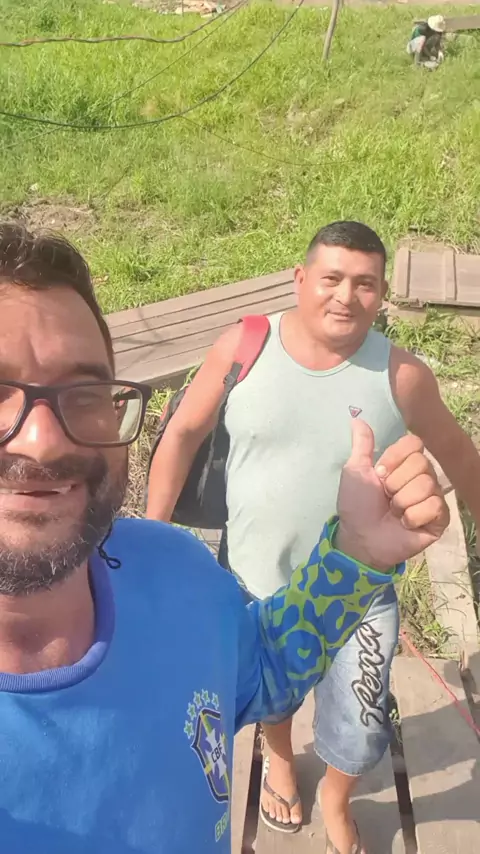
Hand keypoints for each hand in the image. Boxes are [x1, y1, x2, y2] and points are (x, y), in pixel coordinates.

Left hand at [336, 420, 448, 570]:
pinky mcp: (440, 518)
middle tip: (386, 496)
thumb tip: (357, 418)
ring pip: (427, 485)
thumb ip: (362, 446)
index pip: (414, 443)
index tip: (379, 473)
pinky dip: (413, 516)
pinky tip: (405, 523)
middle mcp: (421, 477)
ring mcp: (432, 497)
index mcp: (403, 463)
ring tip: (394, 512)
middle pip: (421, 463)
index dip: (395, 457)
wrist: (360, 537)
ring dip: (402, 502)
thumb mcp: (355, 472)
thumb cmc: (357, 505)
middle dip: (396, 483)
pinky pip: (435, 506)